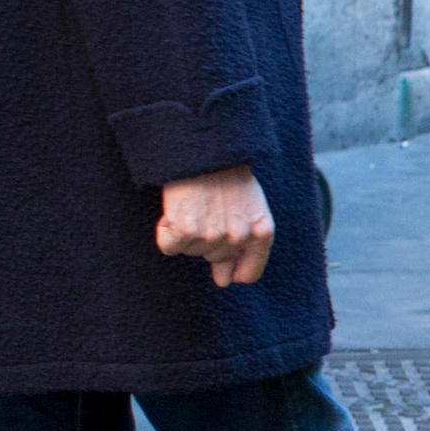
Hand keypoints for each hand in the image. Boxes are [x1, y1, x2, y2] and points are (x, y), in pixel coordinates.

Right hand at [157, 167, 274, 288]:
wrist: (203, 149)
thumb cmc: (227, 177)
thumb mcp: (248, 208)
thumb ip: (242, 247)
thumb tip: (223, 282)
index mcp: (262, 232)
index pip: (248, 274)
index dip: (231, 267)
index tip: (222, 258)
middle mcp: (239, 237)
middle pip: (214, 259)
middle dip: (208, 238)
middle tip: (208, 208)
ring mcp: (212, 235)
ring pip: (191, 252)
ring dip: (188, 233)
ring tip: (195, 205)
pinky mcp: (185, 231)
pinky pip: (168, 246)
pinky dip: (167, 232)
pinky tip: (176, 211)